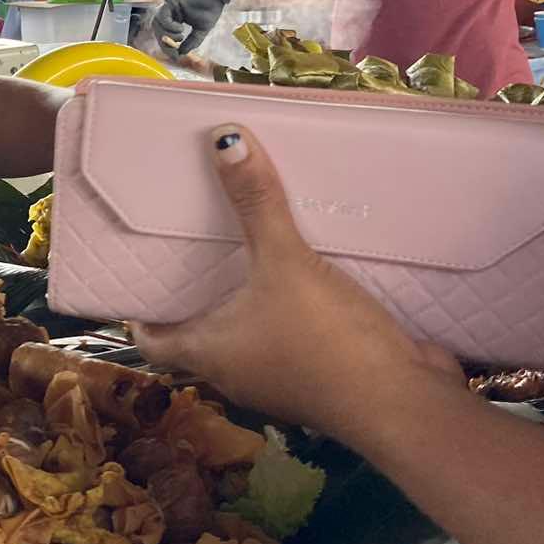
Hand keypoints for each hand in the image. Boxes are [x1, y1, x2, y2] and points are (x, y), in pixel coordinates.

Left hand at [131, 125, 461, 436]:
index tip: (139, 279)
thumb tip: (223, 140)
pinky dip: (292, 310)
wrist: (404, 404)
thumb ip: (256, 203)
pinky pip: (294, 338)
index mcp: (209, 354)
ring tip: (246, 251)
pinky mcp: (323, 375)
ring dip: (246, 302)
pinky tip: (305, 274)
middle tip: (192, 248)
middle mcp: (236, 373)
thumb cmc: (326, 341)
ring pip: (248, 337)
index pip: (154, 341)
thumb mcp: (286, 262)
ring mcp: (281, 380)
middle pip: (199, 335)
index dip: (141, 314)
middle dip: (196, 297)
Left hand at [152, 0, 237, 53]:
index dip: (167, 47)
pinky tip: (180, 29)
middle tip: (175, 49)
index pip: (164, 35)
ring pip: (157, 23)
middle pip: (158, 30)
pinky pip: (162, 15)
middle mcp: (169, 13)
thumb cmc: (211, 10)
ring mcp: (168, 6)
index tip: (175, 56)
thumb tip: (181, 54)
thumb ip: (191, 42)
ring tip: (181, 37)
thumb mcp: (201, 31)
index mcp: (174, 20)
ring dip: (166, 34)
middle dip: (165, 42)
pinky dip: (169, 25)